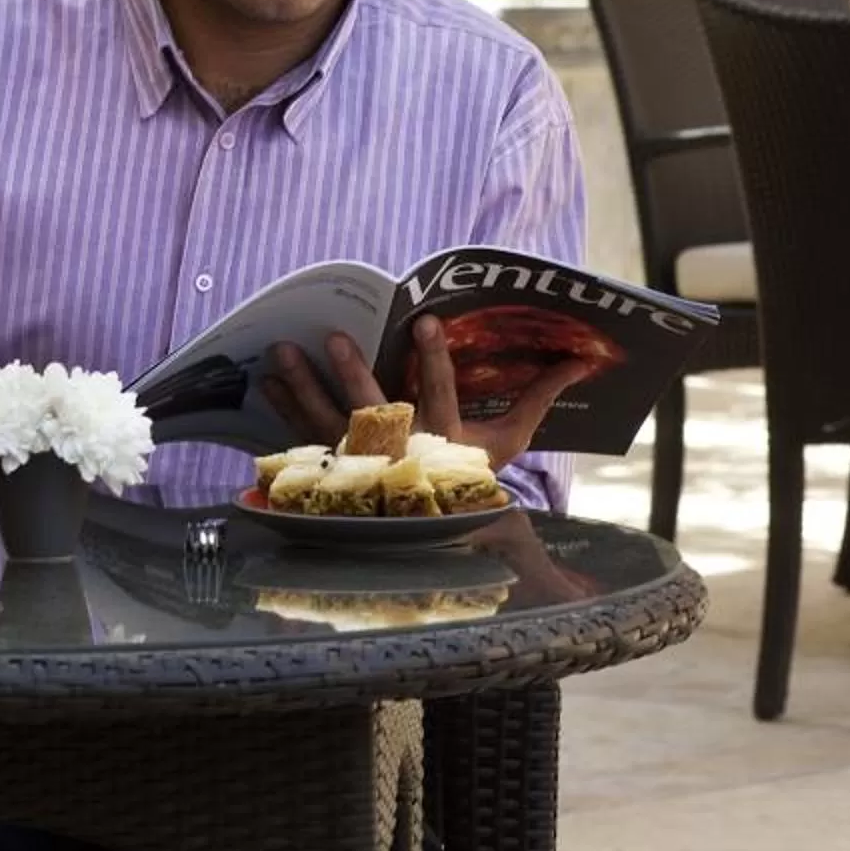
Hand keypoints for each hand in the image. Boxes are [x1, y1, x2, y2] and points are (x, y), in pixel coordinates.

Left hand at [261, 315, 594, 470]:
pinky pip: (302, 436)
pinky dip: (283, 408)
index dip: (433, 360)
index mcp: (443, 443)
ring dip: (303, 386)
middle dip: (353, 373)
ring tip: (282, 351)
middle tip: (335, 337)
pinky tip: (266, 381)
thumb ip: (539, 397)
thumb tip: (584, 360)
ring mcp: (363, 462)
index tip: (425, 321)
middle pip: (373, 409)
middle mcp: (399, 452)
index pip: (440, 395)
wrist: (436, 529)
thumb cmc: (470, 475)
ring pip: (328, 421)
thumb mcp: (510, 441)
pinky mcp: (335, 468)